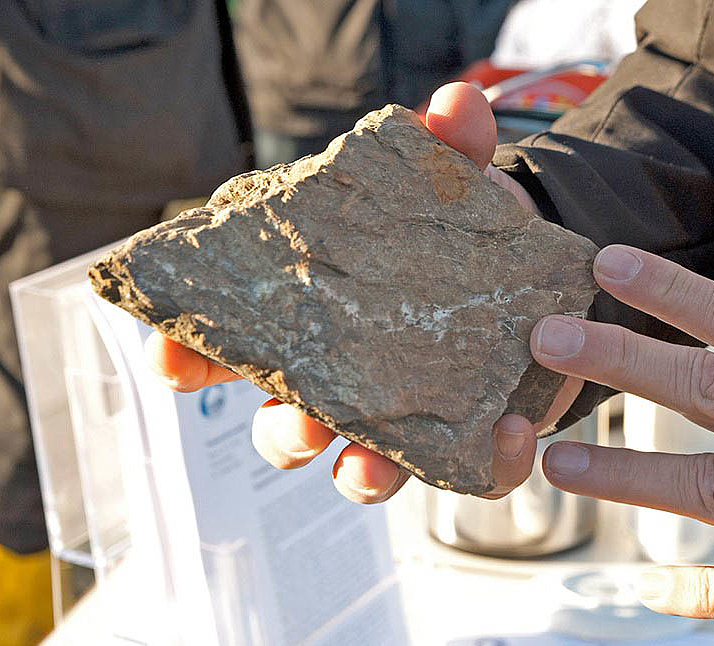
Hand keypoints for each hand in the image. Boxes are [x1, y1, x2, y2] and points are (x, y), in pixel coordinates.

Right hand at [147, 81, 581, 502]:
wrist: (542, 285)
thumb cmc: (463, 238)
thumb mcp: (453, 189)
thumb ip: (448, 148)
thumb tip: (454, 105)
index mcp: (313, 314)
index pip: (229, 339)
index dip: (189, 354)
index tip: (171, 360)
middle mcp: (343, 379)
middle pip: (283, 424)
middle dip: (282, 430)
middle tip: (299, 420)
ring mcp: (402, 420)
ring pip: (356, 469)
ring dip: (357, 472)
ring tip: (372, 462)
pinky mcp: (471, 440)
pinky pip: (469, 471)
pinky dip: (489, 461)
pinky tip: (511, 433)